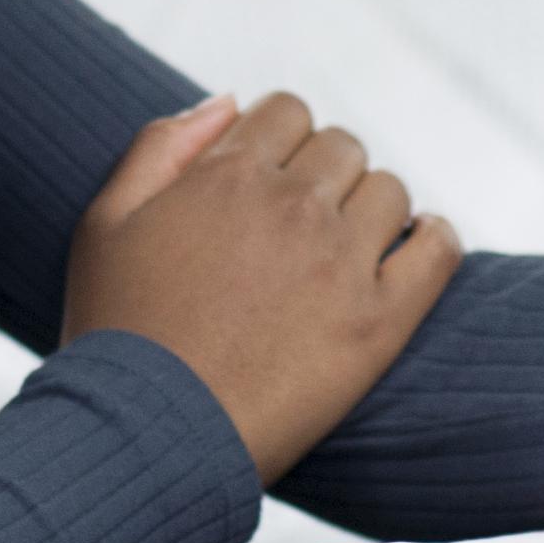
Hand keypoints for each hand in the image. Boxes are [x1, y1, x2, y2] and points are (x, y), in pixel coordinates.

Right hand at [61, 91, 462, 484]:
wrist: (147, 440)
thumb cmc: (117, 335)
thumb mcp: (104, 223)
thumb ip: (160, 146)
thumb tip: (227, 103)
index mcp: (227, 176)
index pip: (287, 112)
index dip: (277, 141)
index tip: (267, 181)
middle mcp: (292, 206)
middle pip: (341, 147)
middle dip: (321, 174)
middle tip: (298, 226)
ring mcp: (341, 263)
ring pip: (390, 191)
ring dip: (369, 208)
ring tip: (343, 250)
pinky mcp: (379, 324)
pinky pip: (438, 251)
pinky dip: (433, 240)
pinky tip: (413, 251)